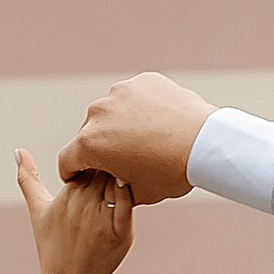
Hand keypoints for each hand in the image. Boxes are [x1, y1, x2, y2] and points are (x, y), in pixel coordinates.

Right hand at [14, 150, 132, 273]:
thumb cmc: (53, 244)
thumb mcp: (38, 209)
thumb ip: (28, 178)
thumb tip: (17, 151)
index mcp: (68, 192)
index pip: (88, 158)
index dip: (98, 155)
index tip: (103, 158)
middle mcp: (84, 202)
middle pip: (106, 167)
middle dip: (115, 160)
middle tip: (123, 158)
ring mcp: (101, 217)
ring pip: (119, 182)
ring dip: (126, 173)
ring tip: (131, 172)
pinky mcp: (120, 232)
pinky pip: (128, 205)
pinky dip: (130, 195)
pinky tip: (131, 192)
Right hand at [56, 72, 211, 205]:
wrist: (206, 143)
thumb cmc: (171, 172)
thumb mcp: (138, 192)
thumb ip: (113, 188)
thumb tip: (110, 185)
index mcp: (90, 143)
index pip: (67, 160)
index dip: (71, 173)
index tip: (78, 177)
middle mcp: (98, 113)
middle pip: (88, 134)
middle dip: (99, 148)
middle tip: (119, 160)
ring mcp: (120, 92)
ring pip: (111, 112)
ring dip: (118, 125)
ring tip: (143, 140)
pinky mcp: (143, 81)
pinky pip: (134, 97)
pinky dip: (140, 108)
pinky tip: (157, 123)